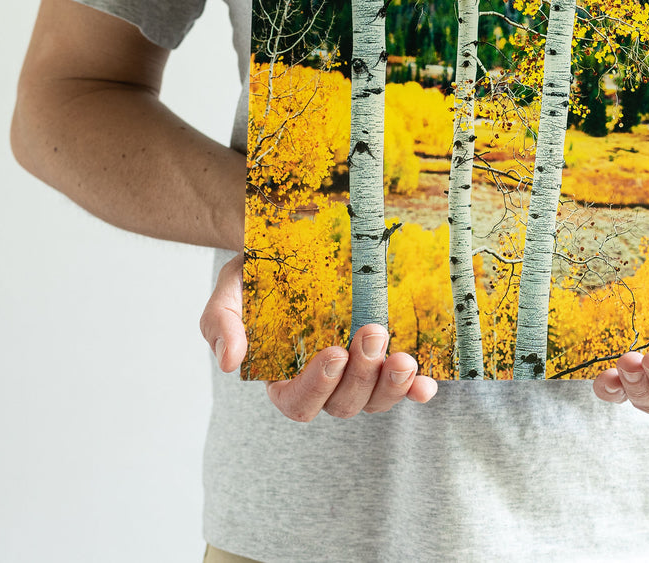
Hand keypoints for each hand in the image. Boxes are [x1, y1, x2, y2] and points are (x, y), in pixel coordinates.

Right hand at [198, 251, 438, 420]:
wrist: (297, 244)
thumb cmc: (260, 272)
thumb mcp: (231, 289)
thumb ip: (221, 323)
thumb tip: (229, 362)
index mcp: (282, 376)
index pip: (298, 403)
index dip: (317, 386)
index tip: (334, 353)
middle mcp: (323, 383)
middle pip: (343, 404)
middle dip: (361, 376)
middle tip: (372, 332)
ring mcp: (358, 374)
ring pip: (375, 400)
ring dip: (392, 386)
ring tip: (404, 358)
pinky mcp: (386, 360)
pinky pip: (405, 388)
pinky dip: (417, 391)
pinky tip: (428, 386)